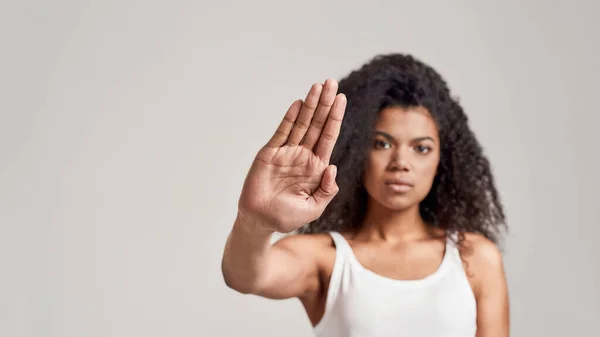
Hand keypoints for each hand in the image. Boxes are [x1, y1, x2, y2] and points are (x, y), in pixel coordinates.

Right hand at [237, 79, 346, 232]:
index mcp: (316, 167)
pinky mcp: (270, 153)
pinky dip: (290, 117)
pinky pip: (282, 132)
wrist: (260, 221)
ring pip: (301, 124)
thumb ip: (327, 190)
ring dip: (310, 105)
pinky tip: (299, 104)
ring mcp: (286, 153)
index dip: (335, 117)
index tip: (342, 98)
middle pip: (317, 124)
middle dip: (325, 104)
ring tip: (318, 86)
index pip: (328, 137)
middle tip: (332, 83)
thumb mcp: (314, 207)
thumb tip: (333, 167)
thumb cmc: (287, 217)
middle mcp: (303, 155)